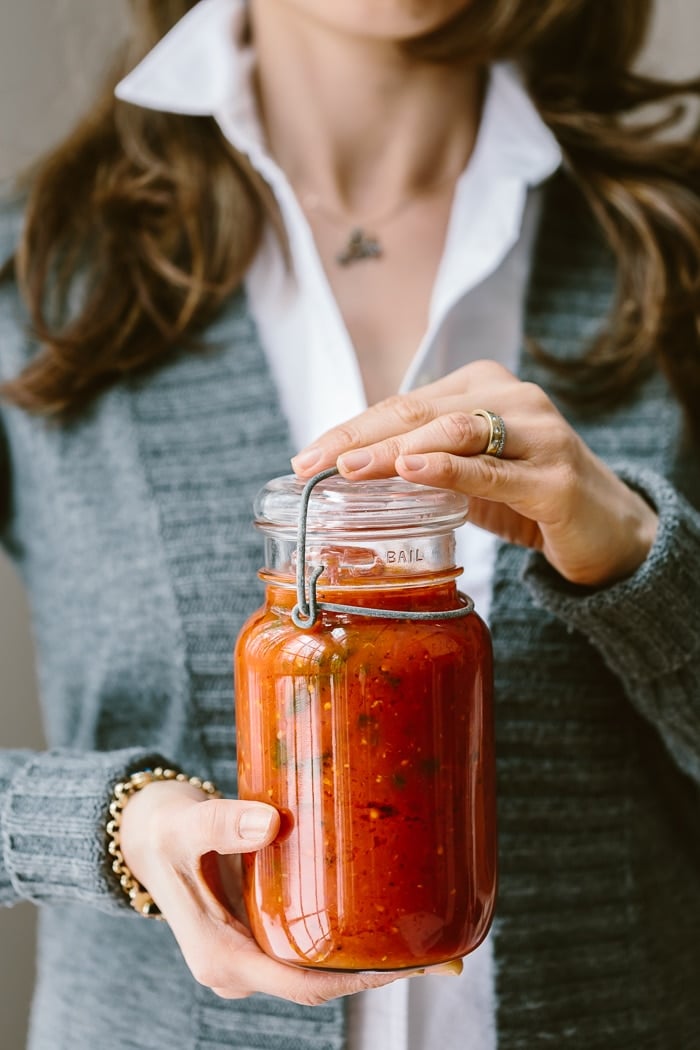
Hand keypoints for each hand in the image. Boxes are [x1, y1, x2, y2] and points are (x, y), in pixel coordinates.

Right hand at [118, 779, 419, 1002]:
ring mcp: (250, 954)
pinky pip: (307, 946)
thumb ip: (224, 822)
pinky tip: (378, 914)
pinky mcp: (258, 935)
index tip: (405, 965)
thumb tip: (271, 822)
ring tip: (422, 933)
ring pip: (315, 966)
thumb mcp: (187, 825)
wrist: (144, 835)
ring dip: (365, 956)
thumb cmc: (164, 831)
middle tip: (436, 950)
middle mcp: (239, 968)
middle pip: (318, 982)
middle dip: (376, 970)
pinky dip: (344, 936)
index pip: (302, 984)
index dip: (356, 978)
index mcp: (222, 958)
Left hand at [291, 361, 657, 587]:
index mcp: (483, 387)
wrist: (608, 529)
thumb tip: (347, 476)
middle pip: (418, 412)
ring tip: (350, 469)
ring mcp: (539, 433)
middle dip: (359, 439)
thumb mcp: (467, 474)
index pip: (402, 404)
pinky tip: (412, 470)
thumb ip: (421, 464)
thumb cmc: (528, 495)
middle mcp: (512, 398)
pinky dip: (448, 470)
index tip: (305, 458)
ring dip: (395, 451)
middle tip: (313, 465)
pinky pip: (492, 471)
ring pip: (453, 433)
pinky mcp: (555, 478)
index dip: (350, 429)